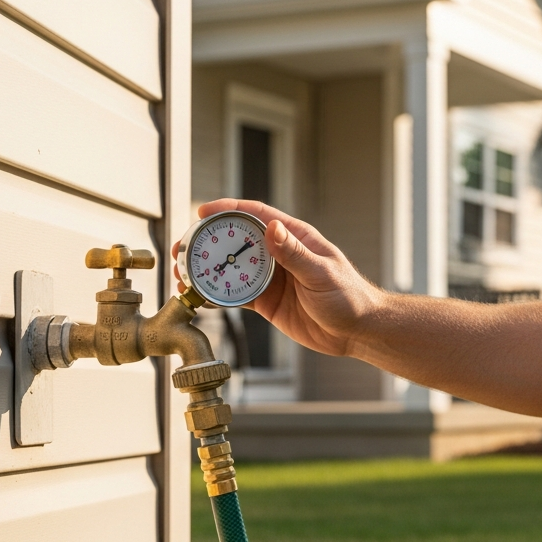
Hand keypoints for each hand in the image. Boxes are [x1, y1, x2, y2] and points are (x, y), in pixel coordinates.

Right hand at [173, 199, 382, 357]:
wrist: (357, 331)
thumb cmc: (350, 296)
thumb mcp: (321, 273)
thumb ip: (295, 253)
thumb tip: (272, 228)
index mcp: (295, 238)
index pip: (257, 216)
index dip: (229, 209)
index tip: (204, 210)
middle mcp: (280, 254)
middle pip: (237, 240)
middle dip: (208, 241)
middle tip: (184, 247)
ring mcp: (272, 278)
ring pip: (232, 268)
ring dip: (208, 269)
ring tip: (183, 274)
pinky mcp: (267, 301)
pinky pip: (237, 294)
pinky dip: (217, 295)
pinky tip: (200, 296)